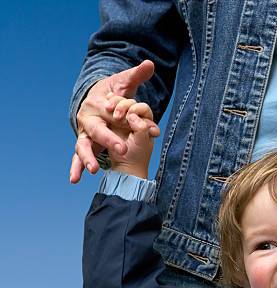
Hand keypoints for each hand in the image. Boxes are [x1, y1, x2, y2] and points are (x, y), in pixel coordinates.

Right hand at [70, 60, 157, 182]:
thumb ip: (137, 74)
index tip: (138, 127)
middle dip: (109, 140)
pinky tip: (74, 180)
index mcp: (97, 103)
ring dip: (87, 158)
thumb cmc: (113, 90)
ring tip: (93, 170)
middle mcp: (88, 118)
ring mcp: (85, 132)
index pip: (113, 112)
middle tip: (121, 149)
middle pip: (97, 130)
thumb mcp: (125, 81)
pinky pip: (78, 156)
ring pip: (83, 146)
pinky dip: (76, 168)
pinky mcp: (84, 142)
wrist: (97, 96)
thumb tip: (150, 64)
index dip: (125, 119)